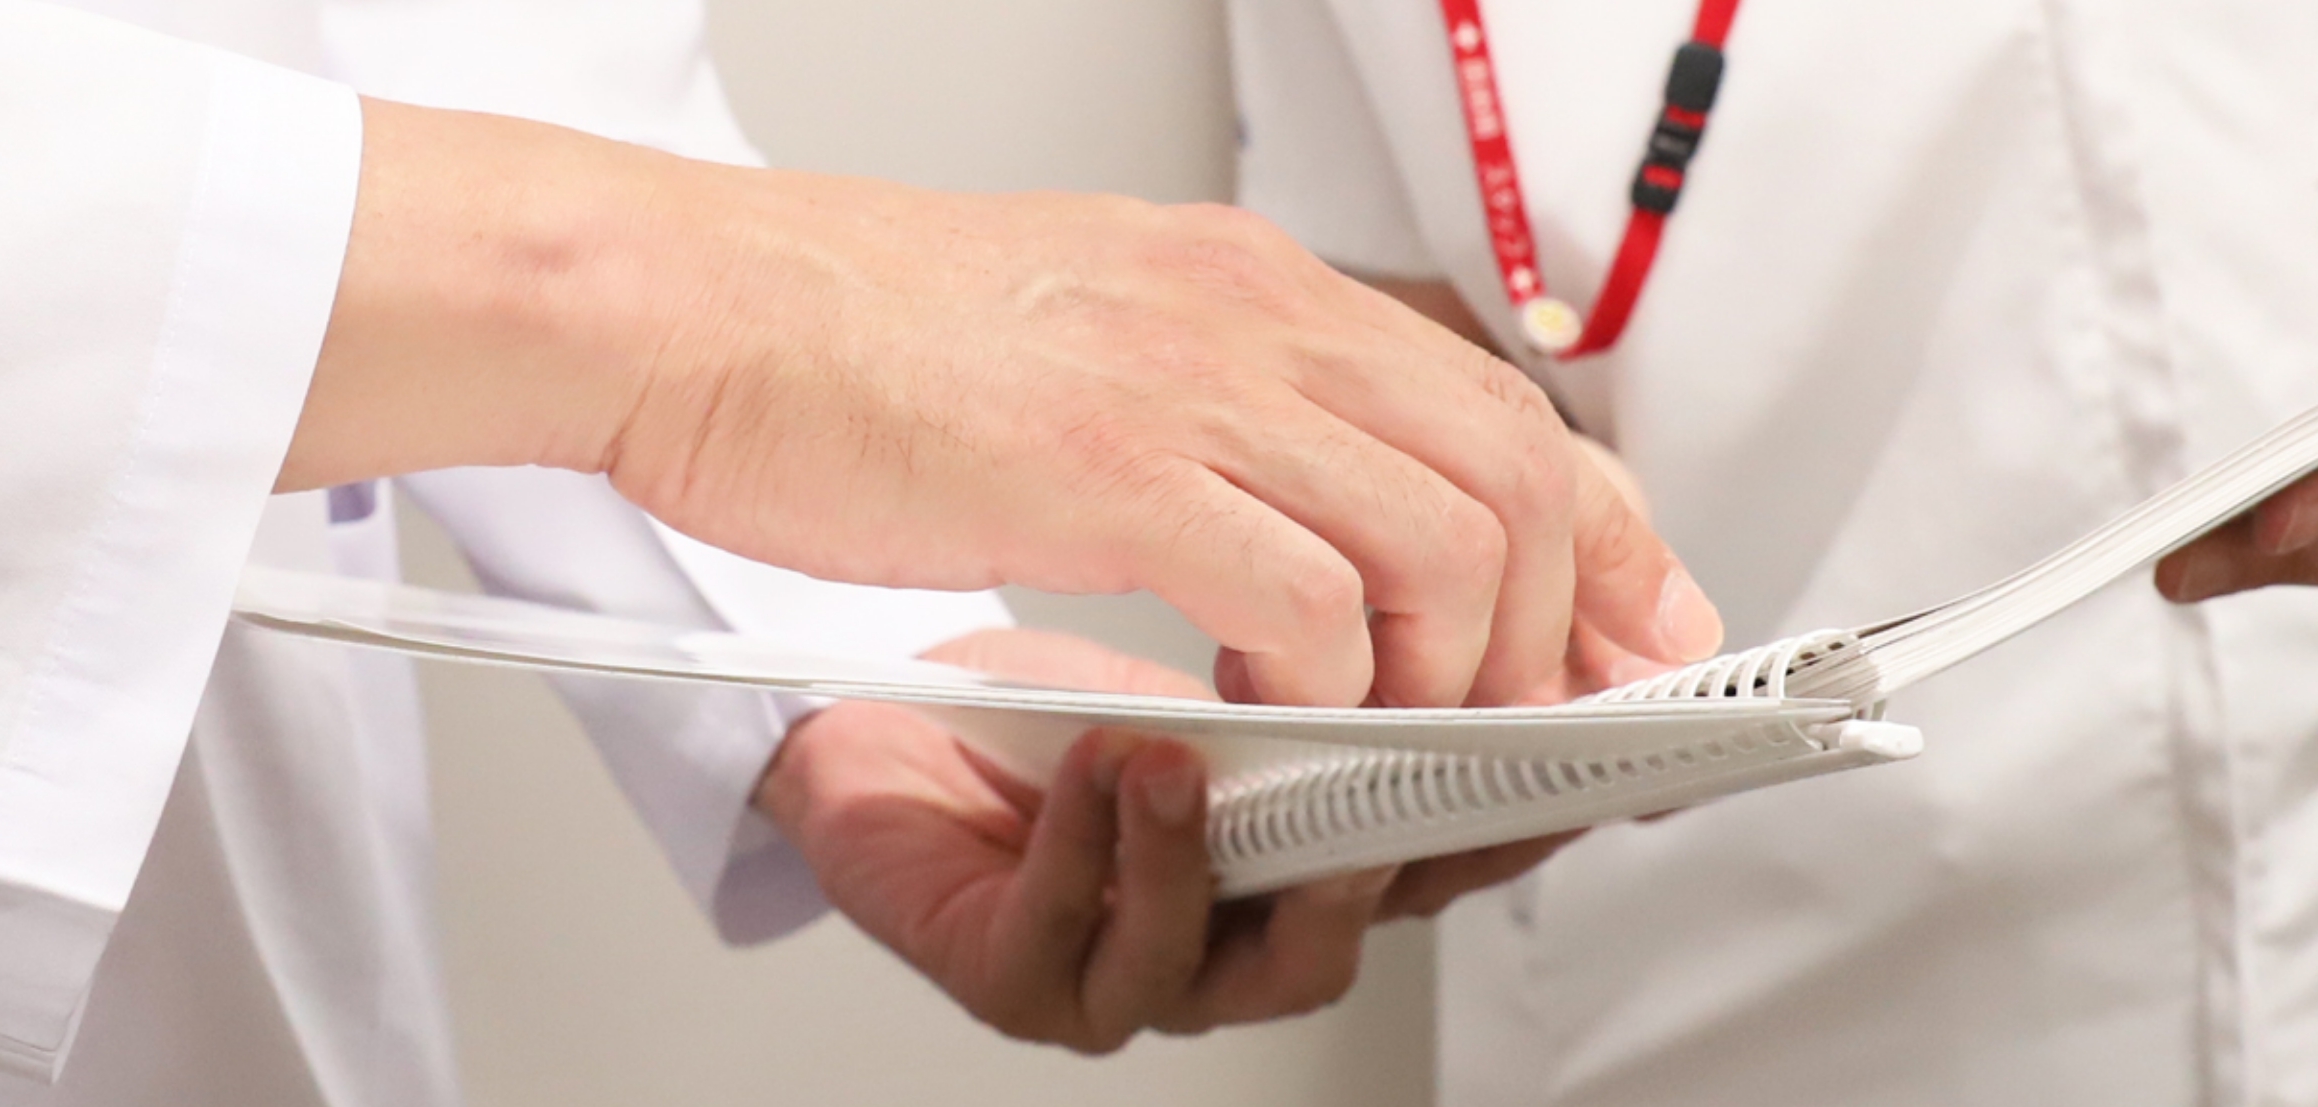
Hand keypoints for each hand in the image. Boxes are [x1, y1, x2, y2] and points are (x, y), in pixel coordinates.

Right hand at [301, 102, 1707, 709]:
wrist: (686, 311)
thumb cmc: (846, 346)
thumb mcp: (1093, 333)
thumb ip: (1220, 400)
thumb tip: (1318, 483)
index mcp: (1250, 284)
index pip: (1506, 405)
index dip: (1604, 540)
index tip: (1631, 642)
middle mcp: (1250, 316)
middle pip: (1517, 479)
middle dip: (1558, 635)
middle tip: (1531, 737)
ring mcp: (1188, 389)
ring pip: (1445, 546)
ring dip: (1448, 678)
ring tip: (1387, 747)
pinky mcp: (1112, 473)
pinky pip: (1306, 604)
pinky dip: (1328, 687)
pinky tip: (1271, 725)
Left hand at [758, 629, 1571, 1050]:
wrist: (871, 728)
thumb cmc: (1049, 693)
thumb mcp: (1231, 602)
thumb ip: (1379, 583)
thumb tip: (1553, 515)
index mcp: (1325, 835)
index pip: (1475, 829)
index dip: (1551, 786)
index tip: (1609, 721)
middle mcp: (1256, 916)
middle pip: (1388, 907)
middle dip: (1423, 826)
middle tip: (1437, 724)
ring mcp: (1148, 964)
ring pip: (1245, 961)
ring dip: (1233, 852)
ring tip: (1207, 752)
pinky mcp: (1022, 975)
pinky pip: (1076, 945)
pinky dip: (1105, 855)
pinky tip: (1111, 766)